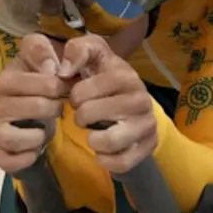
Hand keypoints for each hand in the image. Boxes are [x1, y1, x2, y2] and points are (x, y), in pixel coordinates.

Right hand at [0, 34, 65, 172]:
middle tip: (58, 109)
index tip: (63, 87)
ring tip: (45, 130)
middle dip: (50, 108)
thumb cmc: (46, 85)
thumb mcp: (50, 58)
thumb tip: (51, 67)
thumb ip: (46, 52)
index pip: (26, 80)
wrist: (40, 115)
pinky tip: (36, 149)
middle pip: (25, 107)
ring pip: (9, 136)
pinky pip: (7, 160)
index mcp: (6, 79)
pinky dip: (26, 157)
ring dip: (36, 136)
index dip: (52, 85)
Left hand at [61, 35, 156, 173]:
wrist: (131, 101)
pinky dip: (106, 159)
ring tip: (93, 132)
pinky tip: (103, 150)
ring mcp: (147, 125)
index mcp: (127, 76)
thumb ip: (77, 50)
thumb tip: (64, 70)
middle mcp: (142, 100)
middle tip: (84, 115)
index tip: (77, 96)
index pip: (88, 89)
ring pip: (109, 141)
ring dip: (93, 139)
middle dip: (81, 116)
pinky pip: (121, 162)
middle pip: (93, 114)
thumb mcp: (93, 53)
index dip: (76, 94)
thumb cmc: (104, 76)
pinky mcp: (148, 147)